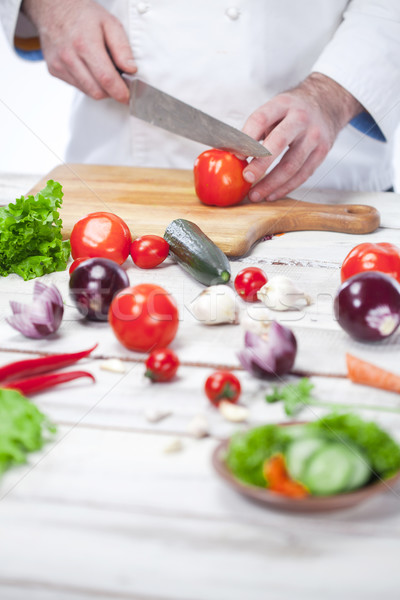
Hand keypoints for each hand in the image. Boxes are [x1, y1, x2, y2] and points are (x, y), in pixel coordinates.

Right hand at [22, 0, 136, 102]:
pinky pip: (77, 86)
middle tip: (119, 83)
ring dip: (100, 88)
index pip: (106, 78)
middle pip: (97, 91)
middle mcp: (69, 56)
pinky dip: (88, 83)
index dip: (120, 92)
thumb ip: (122, 48)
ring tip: (104, 71)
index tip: (128, 96)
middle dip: (111, 92)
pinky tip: (90, 69)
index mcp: (85, 43)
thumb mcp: (109, 23)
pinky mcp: (54, 70)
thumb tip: (131, 69)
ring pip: (88, 92)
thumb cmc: (82, 14)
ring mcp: (59, 65)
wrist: (53, 7)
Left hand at [242, 73, 362, 200]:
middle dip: (261, 164)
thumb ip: (256, 128)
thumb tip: (232, 152)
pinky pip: (302, 175)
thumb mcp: (275, 109)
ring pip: (291, 165)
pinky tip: (271, 195)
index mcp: (283, 104)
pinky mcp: (322, 152)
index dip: (247, 137)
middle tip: (246, 178)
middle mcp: (300, 119)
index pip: (261, 119)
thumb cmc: (292, 111)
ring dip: (271, 184)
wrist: (327, 102)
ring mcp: (314, 136)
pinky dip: (285, 188)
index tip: (236, 155)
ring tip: (255, 195)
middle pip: (278, 143)